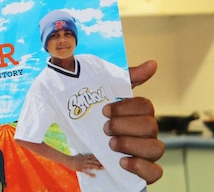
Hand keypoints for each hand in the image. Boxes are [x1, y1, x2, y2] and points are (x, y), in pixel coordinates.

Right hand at [67, 153, 103, 176]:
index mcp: (85, 157)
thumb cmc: (73, 158)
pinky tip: (94, 175)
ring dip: (97, 167)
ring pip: (91, 165)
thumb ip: (83, 155)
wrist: (68, 160)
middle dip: (99, 163)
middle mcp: (85, 160)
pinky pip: (86, 172)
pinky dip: (90, 174)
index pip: (93, 157)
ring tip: (102, 168)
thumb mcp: (79, 155)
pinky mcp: (81, 168)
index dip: (98, 158)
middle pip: (93, 161)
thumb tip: (85, 154)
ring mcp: (83, 164)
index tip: (103, 159)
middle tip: (105, 165)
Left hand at [103, 60, 163, 183]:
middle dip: (124, 126)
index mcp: (137, 111)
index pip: (145, 105)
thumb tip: (153, 64)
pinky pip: (155, 172)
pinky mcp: (143, 170)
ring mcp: (146, 151)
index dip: (125, 107)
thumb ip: (121, 76)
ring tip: (111, 145)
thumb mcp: (100, 92)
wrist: (79, 144)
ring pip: (156, 148)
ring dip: (131, 145)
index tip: (104, 110)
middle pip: (150, 125)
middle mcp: (146, 130)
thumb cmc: (92, 115)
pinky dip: (140, 167)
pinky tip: (122, 161)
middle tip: (105, 129)